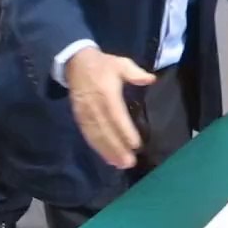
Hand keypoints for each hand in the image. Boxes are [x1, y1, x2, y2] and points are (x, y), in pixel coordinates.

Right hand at [64, 47, 155, 168]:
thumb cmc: (102, 65)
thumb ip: (135, 73)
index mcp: (106, 93)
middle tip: (129, 162)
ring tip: (120, 164)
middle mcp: (95, 107)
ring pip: (96, 136)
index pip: (116, 116)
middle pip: (106, 130)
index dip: (125, 131)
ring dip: (107, 151)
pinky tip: (107, 157)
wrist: (76, 63)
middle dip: (117, 148)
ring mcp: (85, 114)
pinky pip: (88, 135)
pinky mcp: (79, 118)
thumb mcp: (120, 63)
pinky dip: (97, 148)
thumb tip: (151, 79)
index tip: (136, 144)